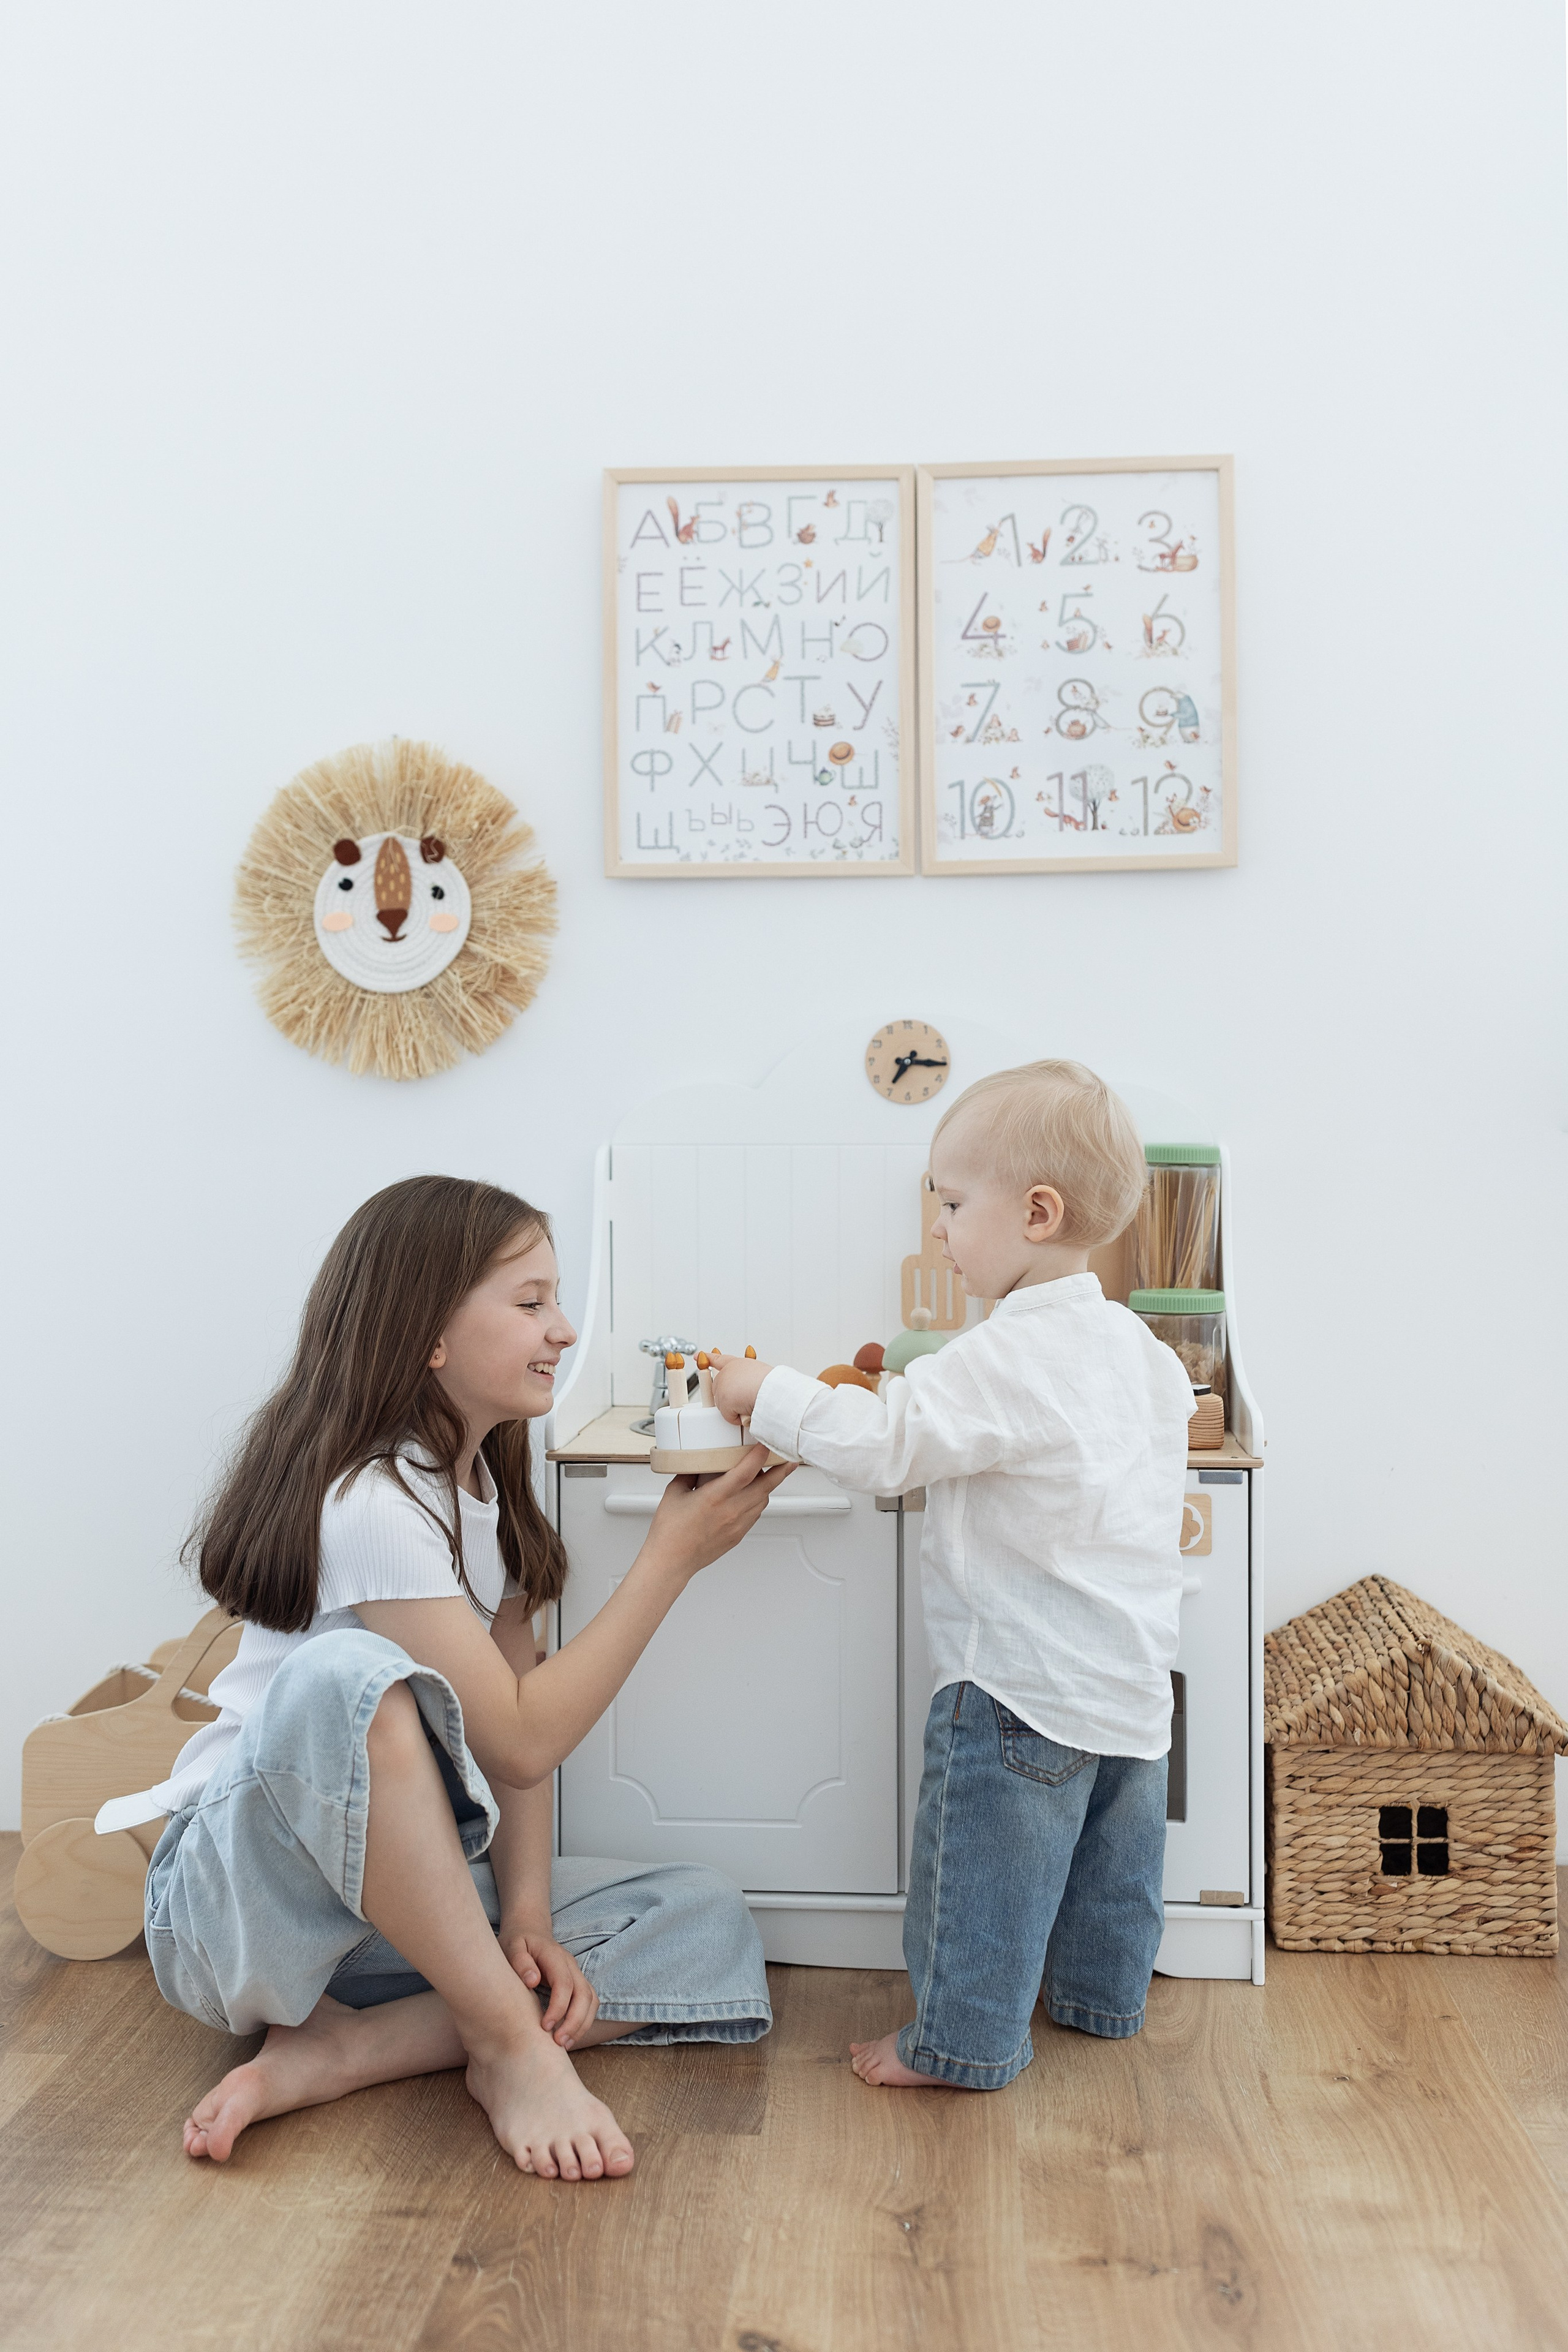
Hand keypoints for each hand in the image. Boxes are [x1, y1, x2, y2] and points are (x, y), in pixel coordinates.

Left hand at [499, 1925, 599, 2046]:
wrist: (529, 1931)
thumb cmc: (518, 1942)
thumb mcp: (512, 1947)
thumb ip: (520, 1962)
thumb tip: (532, 1981)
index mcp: (555, 1956)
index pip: (565, 1984)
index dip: (558, 2008)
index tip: (543, 2027)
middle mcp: (571, 1965)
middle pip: (585, 1995)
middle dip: (575, 2022)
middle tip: (557, 2043)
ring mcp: (577, 1974)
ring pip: (591, 2001)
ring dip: (582, 2024)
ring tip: (564, 2044)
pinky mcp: (577, 1983)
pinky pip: (589, 2003)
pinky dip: (583, 2021)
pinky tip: (568, 2036)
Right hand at [646, 1442, 793, 1576]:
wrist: (671, 1561)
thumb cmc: (670, 1531)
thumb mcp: (674, 1493)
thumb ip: (688, 1474)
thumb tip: (697, 1463)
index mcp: (715, 1497)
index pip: (746, 1472)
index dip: (760, 1455)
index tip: (766, 1444)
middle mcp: (731, 1510)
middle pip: (766, 1486)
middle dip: (780, 1470)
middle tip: (788, 1458)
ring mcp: (737, 1525)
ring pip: (763, 1500)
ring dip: (768, 1486)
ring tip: (766, 1474)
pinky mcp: (738, 1535)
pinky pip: (756, 1514)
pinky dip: (758, 1501)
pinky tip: (751, 1495)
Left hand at [709, 1348, 771, 1424]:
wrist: (771, 1389)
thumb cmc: (772, 1383)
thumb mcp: (760, 1375)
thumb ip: (748, 1380)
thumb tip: (748, 1393)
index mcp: (738, 1363)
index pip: (719, 1359)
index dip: (709, 1358)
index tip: (698, 1355)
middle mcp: (727, 1372)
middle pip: (720, 1389)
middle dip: (730, 1398)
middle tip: (746, 1400)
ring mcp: (723, 1385)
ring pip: (725, 1405)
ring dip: (738, 1409)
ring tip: (752, 1403)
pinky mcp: (723, 1400)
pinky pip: (729, 1416)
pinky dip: (739, 1418)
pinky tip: (748, 1411)